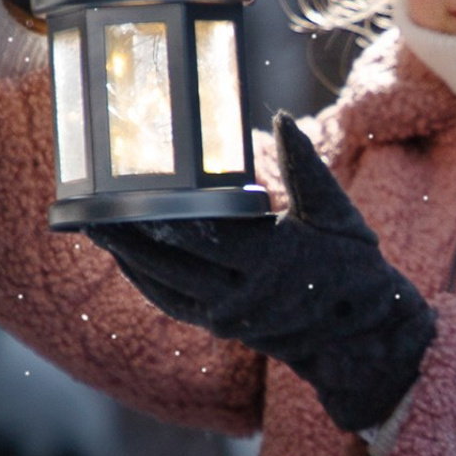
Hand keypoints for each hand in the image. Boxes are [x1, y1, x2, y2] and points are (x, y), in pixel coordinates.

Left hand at [86, 114, 435, 432]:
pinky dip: (145, 282)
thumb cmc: (355, 267)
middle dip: (130, 236)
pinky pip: (173, 304)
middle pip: (173, 261)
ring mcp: (231, 315)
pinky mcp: (223, 327)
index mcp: (275, 258)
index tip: (134, 190)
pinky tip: (126, 260)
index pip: (205, 232)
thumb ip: (306, 167)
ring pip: (165, 285)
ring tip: (96, 230)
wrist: (363, 335)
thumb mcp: (338, 214)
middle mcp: (246, 292)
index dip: (164, 212)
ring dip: (129, 258)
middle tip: (92, 210)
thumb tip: (282, 119)